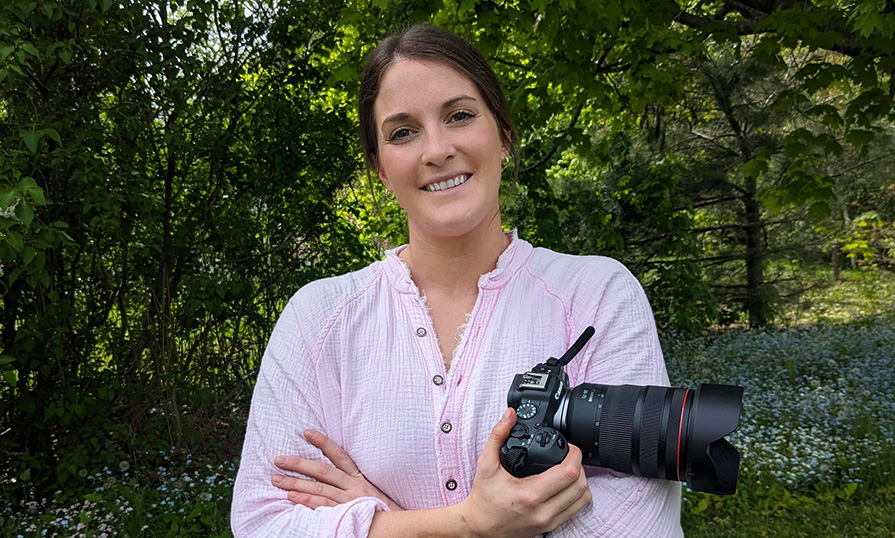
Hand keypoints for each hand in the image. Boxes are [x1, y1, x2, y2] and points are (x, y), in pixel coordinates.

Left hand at [272, 429, 402, 511]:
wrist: (397, 525)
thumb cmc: (381, 509)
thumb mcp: (370, 490)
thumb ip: (352, 481)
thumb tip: (332, 472)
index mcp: (358, 477)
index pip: (339, 455)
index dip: (323, 442)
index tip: (306, 432)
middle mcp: (353, 485)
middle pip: (323, 470)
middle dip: (299, 464)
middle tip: (279, 460)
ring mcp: (348, 500)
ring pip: (319, 488)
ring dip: (296, 483)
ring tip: (278, 479)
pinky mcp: (345, 514)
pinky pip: (323, 506)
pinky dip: (307, 501)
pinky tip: (292, 497)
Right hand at [456, 408, 591, 537]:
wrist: (479, 526)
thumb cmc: (483, 498)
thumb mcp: (486, 464)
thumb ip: (498, 436)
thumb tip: (510, 415)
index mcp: (529, 494)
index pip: (568, 473)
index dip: (574, 455)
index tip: (569, 446)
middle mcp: (542, 511)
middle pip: (580, 485)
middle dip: (579, 465)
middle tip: (569, 455)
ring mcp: (548, 521)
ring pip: (583, 498)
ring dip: (580, 480)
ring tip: (568, 469)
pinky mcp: (550, 527)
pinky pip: (576, 510)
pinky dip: (577, 495)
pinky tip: (565, 485)